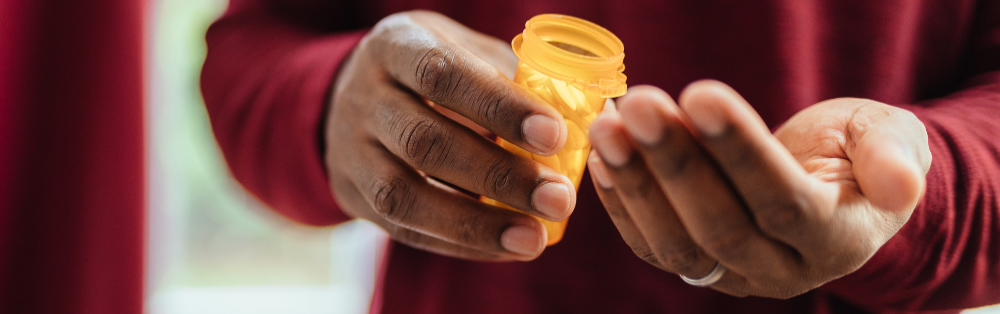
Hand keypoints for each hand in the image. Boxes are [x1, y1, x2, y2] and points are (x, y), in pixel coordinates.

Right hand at [325, 11, 575, 260]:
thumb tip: (581, 116)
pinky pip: (405, 229)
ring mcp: (351, 152)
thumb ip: (509, 76)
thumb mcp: (462, 49)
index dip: (498, 105)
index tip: (555, 136)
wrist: (351, 98)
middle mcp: (365, 97)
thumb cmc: (433, 71)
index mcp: (397, 46)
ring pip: (405, 196)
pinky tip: (506, 247)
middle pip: (424, 141)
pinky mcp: (354, 197)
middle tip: (559, 198)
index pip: (442, 73)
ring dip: (476, 223)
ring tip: (534, 237)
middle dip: (499, 175)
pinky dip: (460, 244)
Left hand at [587, 82, 930, 297]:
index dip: (739, 150)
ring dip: (636, 182)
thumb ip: (892, 155)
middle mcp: (786, 271)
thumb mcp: (888, 137)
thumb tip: (901, 184)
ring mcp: (737, 277)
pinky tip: (602, 154)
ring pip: (678, 245)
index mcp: (839, 239)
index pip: (782, 201)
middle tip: (640, 104)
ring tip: (609, 125)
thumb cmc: (858, 151)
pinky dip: (621, 201)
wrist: (832, 185)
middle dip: (675, 163)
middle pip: (722, 227)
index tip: (700, 93)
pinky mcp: (699, 268)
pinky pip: (651, 246)